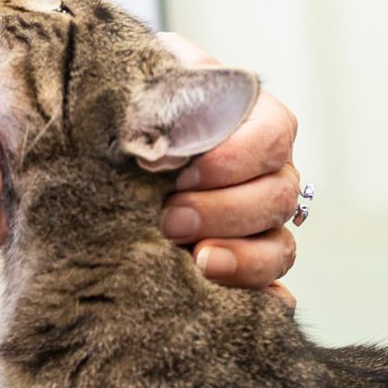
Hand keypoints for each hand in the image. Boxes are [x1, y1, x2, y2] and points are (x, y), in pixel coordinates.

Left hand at [154, 34, 298, 291]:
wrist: (107, 155)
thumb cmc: (129, 113)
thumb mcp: (140, 86)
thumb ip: (152, 85)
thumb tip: (146, 111)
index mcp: (251, 120)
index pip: (274, 135)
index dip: (234, 158)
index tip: (180, 171)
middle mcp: (266, 173)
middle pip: (278, 197)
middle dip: (224, 211)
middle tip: (169, 219)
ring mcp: (260, 224)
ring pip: (280, 248)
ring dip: (240, 258)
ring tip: (197, 262)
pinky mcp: (245, 269)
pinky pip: (272, 293)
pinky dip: (258, 299)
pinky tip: (231, 301)